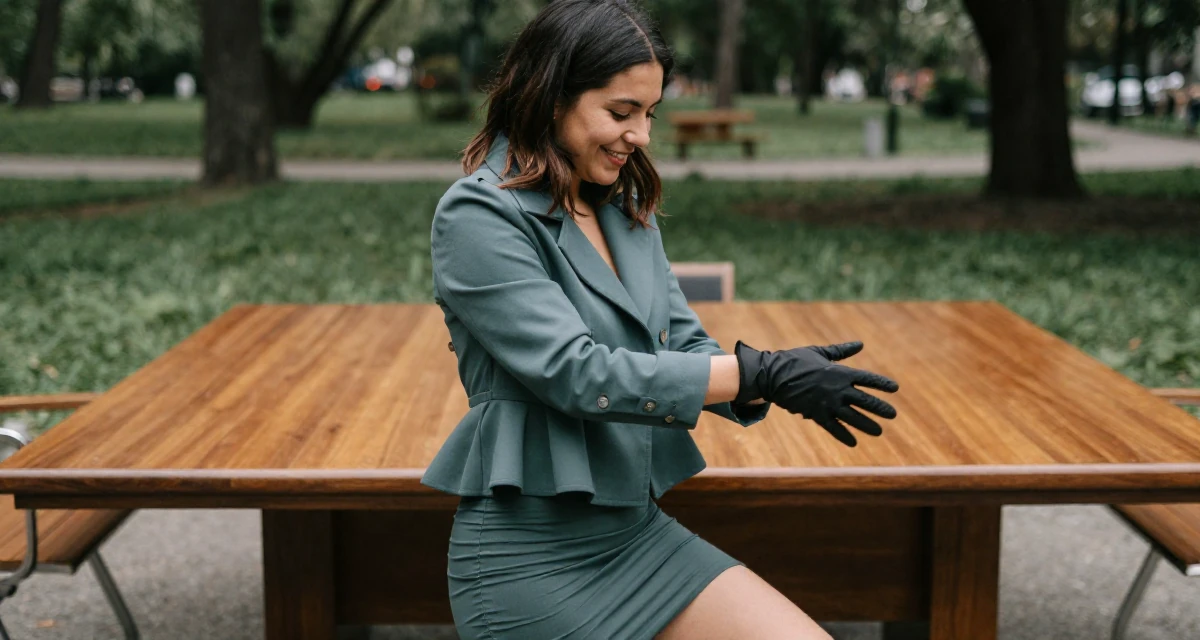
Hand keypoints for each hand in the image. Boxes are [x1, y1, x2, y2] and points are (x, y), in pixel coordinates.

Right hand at [733, 340, 898, 446]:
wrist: (773, 375)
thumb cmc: (796, 361)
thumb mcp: (820, 352)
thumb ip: (841, 351)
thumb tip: (860, 344)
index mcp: (840, 372)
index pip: (867, 379)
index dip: (882, 384)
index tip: (895, 388)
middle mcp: (837, 389)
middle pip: (865, 401)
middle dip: (880, 408)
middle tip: (892, 414)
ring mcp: (827, 403)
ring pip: (853, 417)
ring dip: (867, 425)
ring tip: (879, 431)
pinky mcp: (816, 414)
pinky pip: (833, 427)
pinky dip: (843, 435)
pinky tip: (853, 442)